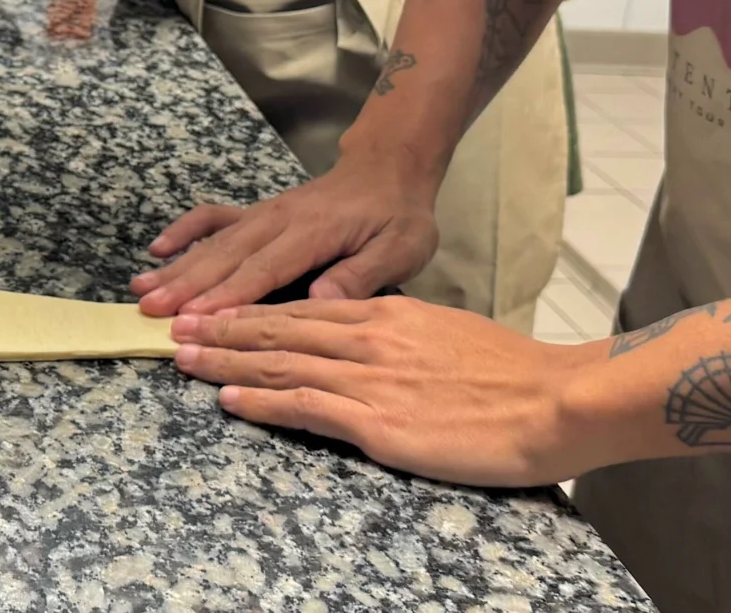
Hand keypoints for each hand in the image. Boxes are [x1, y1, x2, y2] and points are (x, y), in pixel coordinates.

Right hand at [131, 153, 441, 315]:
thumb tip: (321, 297)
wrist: (388, 170)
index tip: (194, 317)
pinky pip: (214, 218)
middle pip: (228, 256)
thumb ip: (363, 273)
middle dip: (187, 286)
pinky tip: (158, 249)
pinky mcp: (257, 213)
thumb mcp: (401, 246)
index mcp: (313, 232)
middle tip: (150, 312)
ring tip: (141, 290)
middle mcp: (279, 220)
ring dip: (178, 267)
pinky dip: (185, 231)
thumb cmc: (397, 216)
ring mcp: (263, 214)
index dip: (228, 295)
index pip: (265, 269)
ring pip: (215, 242)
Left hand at [171, 297, 602, 487]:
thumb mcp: (447, 336)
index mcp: (389, 314)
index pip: (305, 308)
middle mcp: (371, 337)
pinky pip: (306, 406)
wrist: (554, 400)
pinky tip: (231, 398)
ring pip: (282, 362)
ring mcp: (371, 378)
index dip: (255, 310)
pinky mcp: (379, 421)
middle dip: (224, 327)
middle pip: (280, 328)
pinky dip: (263, 401)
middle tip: (177, 327)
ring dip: (227, 359)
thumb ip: (402, 337)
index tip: (217, 309)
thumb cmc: (513, 376)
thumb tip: (373, 342)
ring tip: (185, 357)